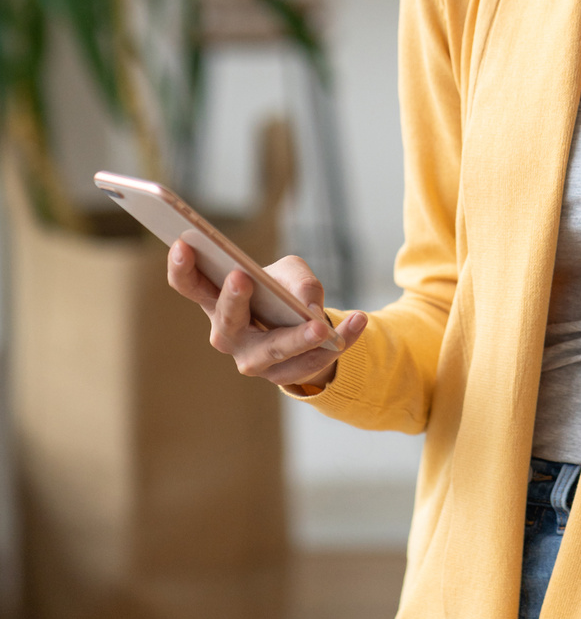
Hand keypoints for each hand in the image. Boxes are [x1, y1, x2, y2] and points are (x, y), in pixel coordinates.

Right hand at [167, 243, 365, 388]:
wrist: (304, 329)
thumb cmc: (284, 293)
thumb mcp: (291, 273)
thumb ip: (297, 280)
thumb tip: (309, 307)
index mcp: (216, 302)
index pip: (190, 285)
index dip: (181, 267)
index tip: (182, 243)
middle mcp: (228, 335)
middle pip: (227, 322)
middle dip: (233, 300)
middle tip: (241, 277)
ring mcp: (254, 361)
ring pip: (274, 351)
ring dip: (298, 339)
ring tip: (322, 326)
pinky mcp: (284, 375)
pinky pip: (312, 361)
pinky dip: (340, 339)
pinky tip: (359, 322)